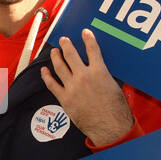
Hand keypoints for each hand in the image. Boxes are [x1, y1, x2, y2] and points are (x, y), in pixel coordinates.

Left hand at [41, 29, 133, 145]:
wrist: (109, 127)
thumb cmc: (116, 110)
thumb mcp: (115, 86)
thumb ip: (105, 75)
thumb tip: (101, 70)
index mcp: (99, 71)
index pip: (92, 49)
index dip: (88, 38)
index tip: (85, 32)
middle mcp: (84, 76)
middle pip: (71, 54)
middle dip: (66, 45)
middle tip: (64, 40)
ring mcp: (72, 87)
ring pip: (59, 67)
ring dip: (55, 57)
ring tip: (54, 51)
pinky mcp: (65, 98)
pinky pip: (52, 84)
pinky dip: (46, 76)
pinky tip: (44, 70)